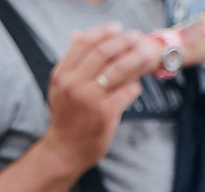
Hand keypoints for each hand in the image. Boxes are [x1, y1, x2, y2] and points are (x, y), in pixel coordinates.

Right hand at [42, 26, 161, 173]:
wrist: (64, 150)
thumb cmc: (66, 118)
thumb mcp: (60, 87)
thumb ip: (70, 61)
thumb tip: (77, 33)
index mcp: (63, 74)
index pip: (85, 43)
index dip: (104, 32)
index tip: (117, 28)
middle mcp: (74, 84)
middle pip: (104, 52)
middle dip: (124, 41)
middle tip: (137, 38)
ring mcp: (90, 99)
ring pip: (119, 69)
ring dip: (136, 58)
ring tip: (145, 54)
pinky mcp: (105, 114)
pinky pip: (127, 91)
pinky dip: (135, 86)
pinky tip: (135, 86)